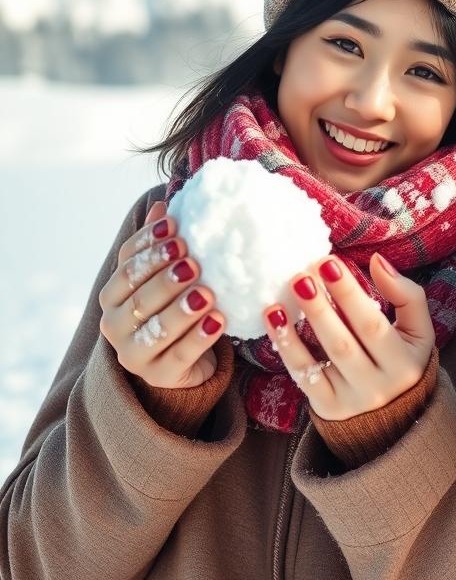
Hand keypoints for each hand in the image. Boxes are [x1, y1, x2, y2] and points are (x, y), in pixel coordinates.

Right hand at [98, 200, 225, 387]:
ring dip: (182, 310)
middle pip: (140, 297)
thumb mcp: (165, 276)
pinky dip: (199, 338)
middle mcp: (114, 324)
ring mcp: (133, 353)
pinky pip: (179, 356)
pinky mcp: (158, 375)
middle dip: (166, 278)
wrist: (182, 360)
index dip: (150, 247)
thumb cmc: (173, 307)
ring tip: (207, 294)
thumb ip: (160, 245)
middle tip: (193, 263)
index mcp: (113, 294)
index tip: (176, 230)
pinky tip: (218, 322)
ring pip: (157, 329)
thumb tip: (163, 204)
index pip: (127, 266)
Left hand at [264, 253, 434, 420]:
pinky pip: (303, 377)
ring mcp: (351, 400)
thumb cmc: (403, 357)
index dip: (350, 294)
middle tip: (302, 275)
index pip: (372, 324)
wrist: (397, 413)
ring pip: (322, 360)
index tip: (329, 263)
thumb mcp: (418, 330)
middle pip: (344, 343)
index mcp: (404, 362)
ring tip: (284, 295)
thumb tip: (378, 261)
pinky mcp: (328, 408)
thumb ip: (406, 295)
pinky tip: (274, 319)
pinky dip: (286, 348)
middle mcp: (379, 385)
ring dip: (298, 326)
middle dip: (321, 307)